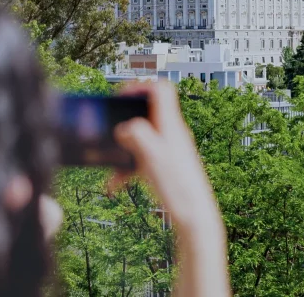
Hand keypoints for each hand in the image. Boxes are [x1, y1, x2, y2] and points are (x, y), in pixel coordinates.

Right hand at [113, 81, 220, 232]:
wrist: (195, 215)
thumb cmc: (178, 186)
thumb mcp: (153, 157)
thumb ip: (138, 135)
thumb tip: (124, 126)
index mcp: (170, 125)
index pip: (160, 89)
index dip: (139, 87)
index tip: (119, 97)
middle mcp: (171, 133)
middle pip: (147, 113)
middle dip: (125, 120)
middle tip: (109, 127)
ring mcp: (169, 149)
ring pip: (141, 138)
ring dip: (123, 149)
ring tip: (109, 165)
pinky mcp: (166, 165)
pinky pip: (142, 158)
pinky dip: (127, 167)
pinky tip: (115, 184)